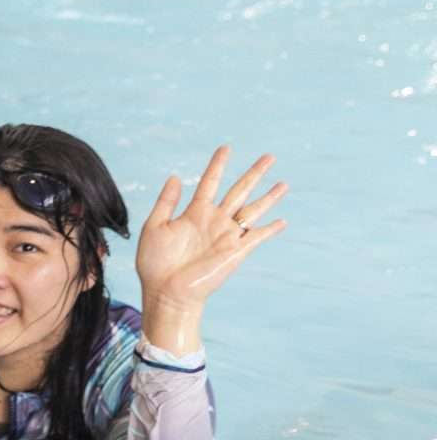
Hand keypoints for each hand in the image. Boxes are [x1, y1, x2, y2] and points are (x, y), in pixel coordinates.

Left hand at [135, 146, 287, 322]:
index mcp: (194, 213)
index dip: (218, 165)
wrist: (165, 292)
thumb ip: (166, 202)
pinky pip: (257, 237)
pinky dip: (270, 229)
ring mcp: (227, 235)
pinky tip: (282, 221)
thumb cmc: (155, 263)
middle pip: (239, 191)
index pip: (210, 182)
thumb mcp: (155, 227)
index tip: (226, 148)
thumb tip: (176, 177)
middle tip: (269, 156)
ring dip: (269, 197)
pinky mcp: (235, 252)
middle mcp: (214, 221)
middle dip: (254, 173)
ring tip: (284, 183)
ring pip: (252, 210)